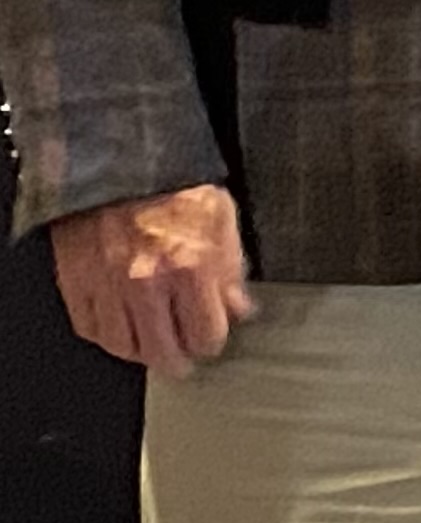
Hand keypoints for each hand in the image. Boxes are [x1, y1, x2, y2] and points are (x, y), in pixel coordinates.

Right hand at [49, 184, 254, 376]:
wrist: (119, 164)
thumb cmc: (172, 185)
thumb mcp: (221, 216)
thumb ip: (233, 267)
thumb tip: (240, 307)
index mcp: (190, 266)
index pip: (206, 335)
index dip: (211, 339)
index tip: (210, 337)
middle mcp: (148, 284)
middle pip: (164, 353)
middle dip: (179, 358)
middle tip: (183, 356)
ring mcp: (108, 288)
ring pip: (126, 348)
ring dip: (143, 351)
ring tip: (155, 344)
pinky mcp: (77, 286)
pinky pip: (92, 330)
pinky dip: (109, 335)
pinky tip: (124, 327)